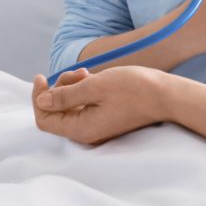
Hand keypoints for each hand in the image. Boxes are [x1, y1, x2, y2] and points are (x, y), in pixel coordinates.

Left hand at [32, 66, 170, 145]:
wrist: (166, 95)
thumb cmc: (134, 89)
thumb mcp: (95, 86)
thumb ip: (65, 95)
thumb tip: (42, 101)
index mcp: (82, 129)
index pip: (45, 118)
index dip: (39, 97)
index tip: (42, 75)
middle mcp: (88, 133)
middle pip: (57, 113)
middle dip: (59, 89)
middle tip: (78, 72)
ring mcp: (99, 127)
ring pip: (71, 108)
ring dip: (72, 88)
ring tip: (88, 73)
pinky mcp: (108, 119)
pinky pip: (85, 107)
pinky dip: (84, 92)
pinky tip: (95, 79)